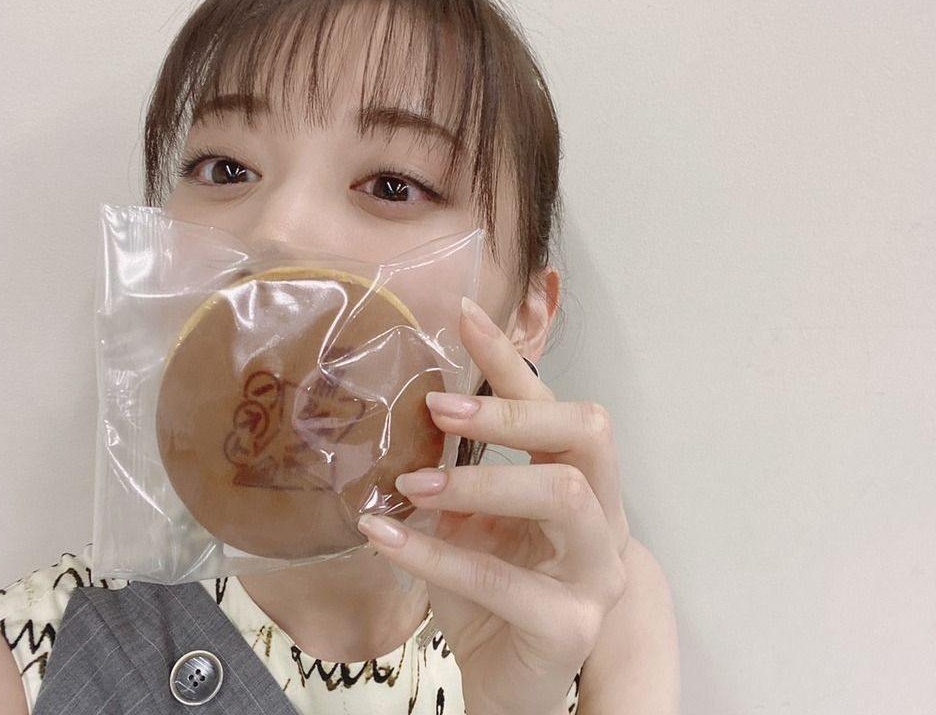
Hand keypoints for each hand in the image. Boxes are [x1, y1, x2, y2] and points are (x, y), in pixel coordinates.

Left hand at [357, 297, 629, 714]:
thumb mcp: (471, 519)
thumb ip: (459, 470)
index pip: (555, 405)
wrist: (506, 679)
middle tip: (439, 404)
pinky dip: (435, 553)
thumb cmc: (491, 591)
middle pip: (589, 433)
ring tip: (414, 481)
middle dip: (512, 412)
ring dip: (481, 480)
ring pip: (564, 496)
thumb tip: (412, 409)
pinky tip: (386, 537)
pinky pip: (502, 579)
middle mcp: (604, 518)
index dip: (510, 359)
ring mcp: (596, 572)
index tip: (464, 313)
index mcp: (580, 482)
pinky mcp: (571, 624)